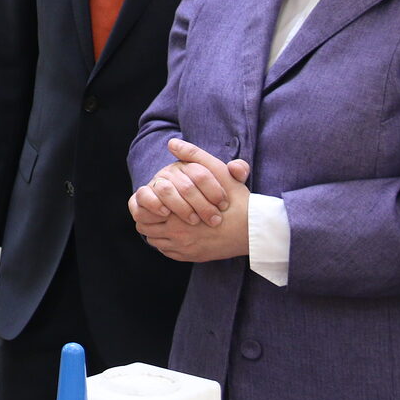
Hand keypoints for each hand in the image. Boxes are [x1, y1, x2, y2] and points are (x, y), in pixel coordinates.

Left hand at [129, 139, 250, 261]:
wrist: (255, 229)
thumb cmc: (236, 199)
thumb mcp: (217, 171)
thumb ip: (194, 155)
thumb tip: (172, 143)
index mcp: (178, 213)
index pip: (145, 211)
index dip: (146, 203)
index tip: (154, 198)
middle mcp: (178, 234)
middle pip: (146, 228)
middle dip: (148, 218)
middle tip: (156, 210)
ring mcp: (185, 249)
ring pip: (155, 241)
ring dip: (157, 232)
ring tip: (165, 221)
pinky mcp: (193, 257)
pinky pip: (168, 252)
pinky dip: (167, 244)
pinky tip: (176, 234)